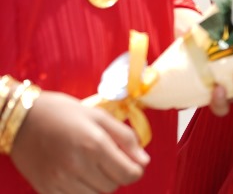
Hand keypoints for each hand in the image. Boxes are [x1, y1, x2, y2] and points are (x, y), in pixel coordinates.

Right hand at [10, 90, 148, 193]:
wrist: (23, 120)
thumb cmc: (64, 113)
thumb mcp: (100, 116)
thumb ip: (126, 138)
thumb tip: (143, 161)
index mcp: (94, 145)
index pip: (129, 174)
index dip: (136, 170)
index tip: (133, 163)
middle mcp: (78, 166)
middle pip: (113, 186)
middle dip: (117, 174)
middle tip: (108, 158)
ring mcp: (60, 180)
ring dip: (100, 183)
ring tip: (92, 165)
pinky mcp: (47, 189)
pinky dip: (82, 190)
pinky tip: (77, 173)